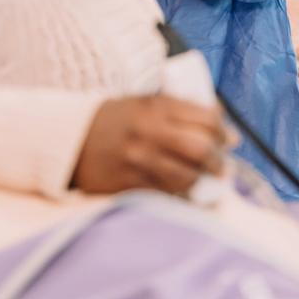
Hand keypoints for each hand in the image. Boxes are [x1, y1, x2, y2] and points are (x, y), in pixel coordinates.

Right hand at [72, 95, 228, 195]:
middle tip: (222, 166)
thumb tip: (227, 133)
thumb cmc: (116, 119)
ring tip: (204, 181)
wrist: (70, 138)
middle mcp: (149, 131)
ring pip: (185, 176)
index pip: (206, 118)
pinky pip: (164, 194)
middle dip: (218, 160)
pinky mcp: (127, 183)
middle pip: (200, 148)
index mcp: (157, 106)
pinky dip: (179, 195)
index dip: (223, 131)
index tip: (229, 140)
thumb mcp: (147, 103)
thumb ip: (182, 111)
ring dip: (201, 181)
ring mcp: (138, 159)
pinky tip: (182, 191)